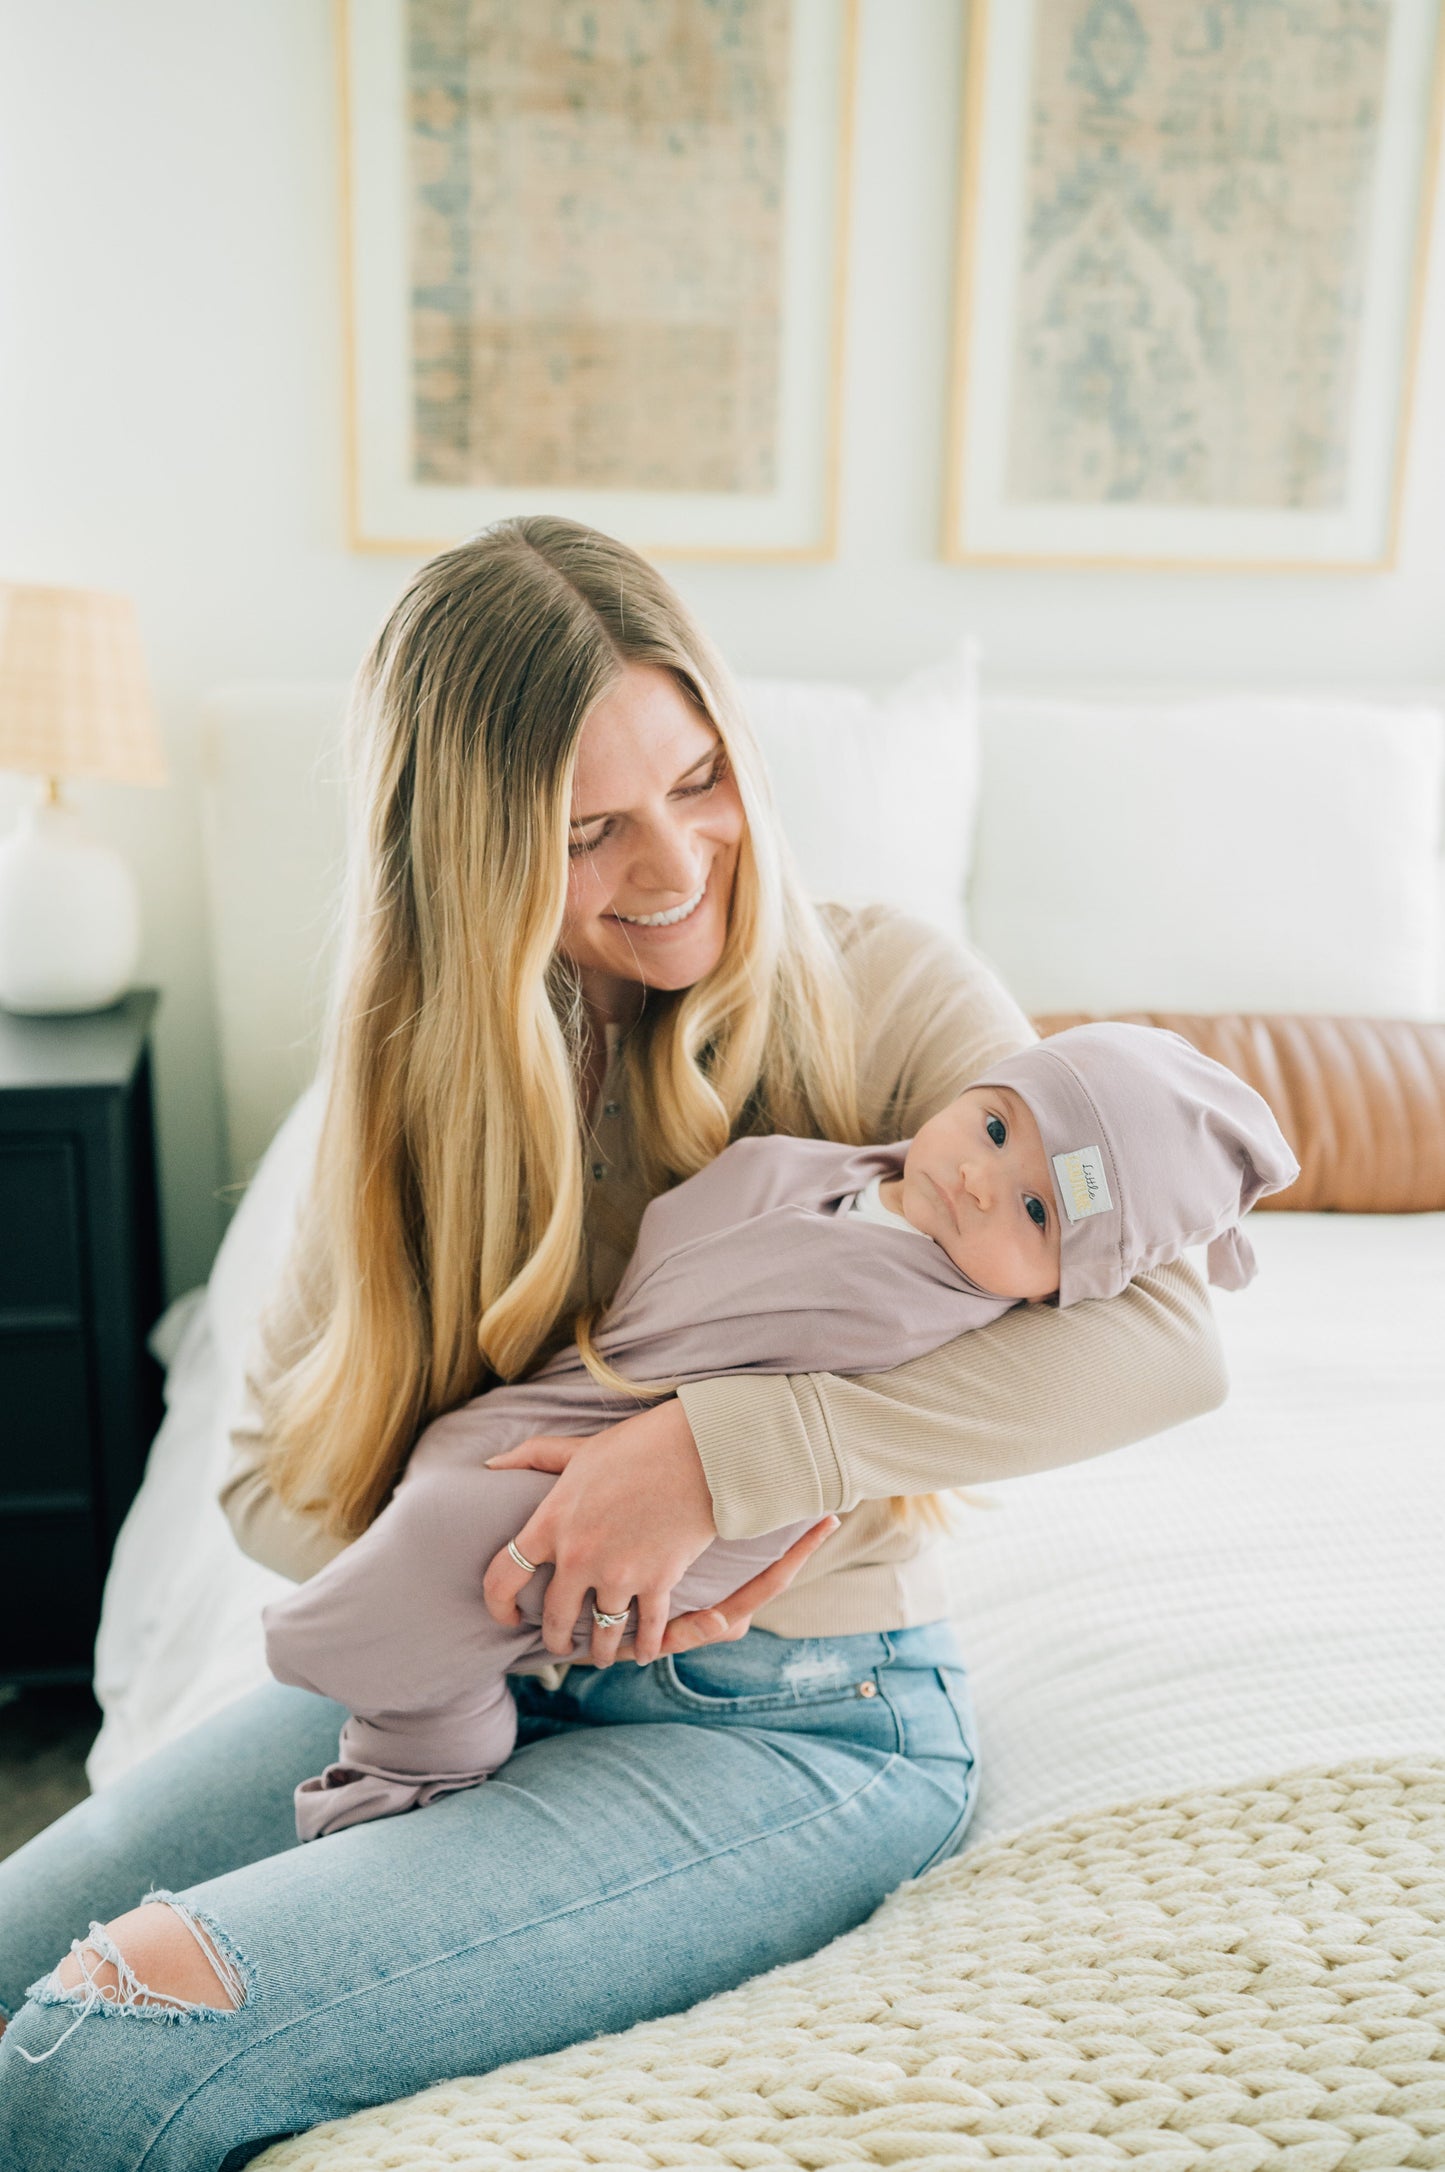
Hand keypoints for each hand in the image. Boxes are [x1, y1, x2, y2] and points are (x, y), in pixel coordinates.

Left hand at [480, 1399, 836, 1666]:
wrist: (701, 1449)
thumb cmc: (639, 1444)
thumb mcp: (579, 1449)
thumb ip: (533, 1456)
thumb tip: (491, 1463)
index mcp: (552, 1523)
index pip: (504, 1577)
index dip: (498, 1604)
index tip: (508, 1615)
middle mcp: (579, 1557)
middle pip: (556, 1618)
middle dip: (556, 1638)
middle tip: (561, 1644)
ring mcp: (619, 1574)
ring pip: (603, 1631)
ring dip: (602, 1649)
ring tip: (603, 1655)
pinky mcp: (659, 1582)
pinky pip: (647, 1628)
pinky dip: (646, 1645)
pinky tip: (644, 1653)